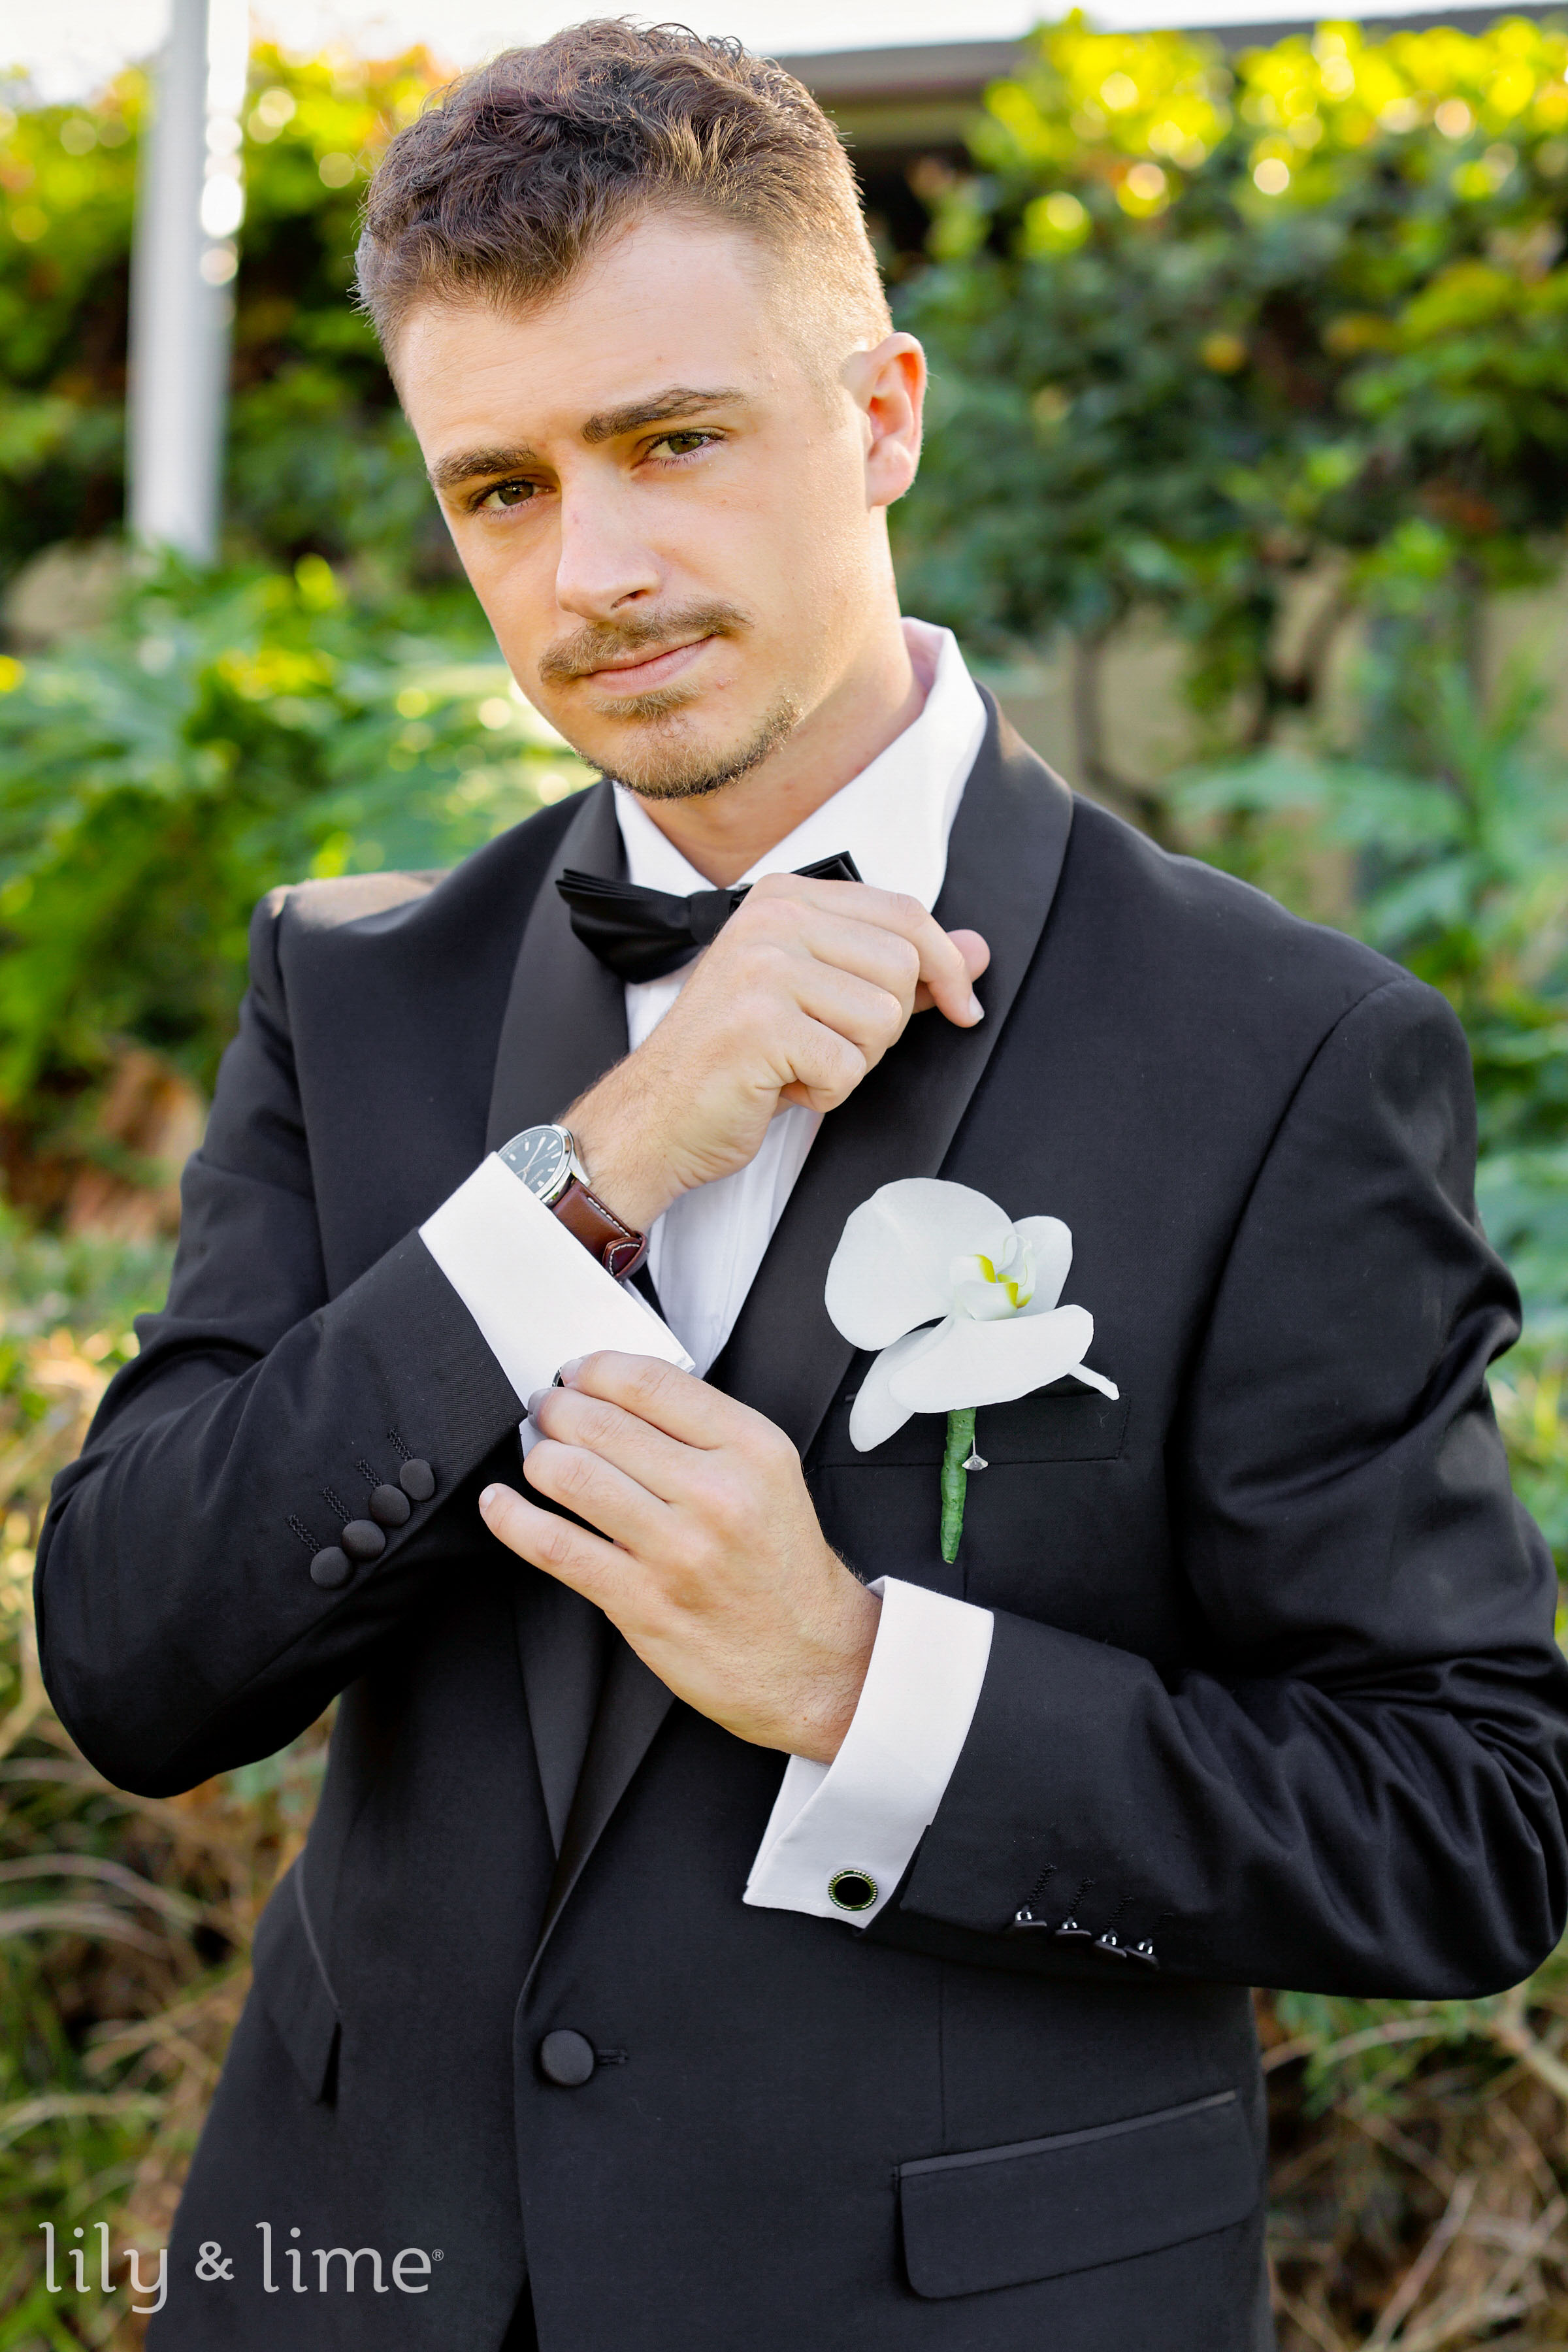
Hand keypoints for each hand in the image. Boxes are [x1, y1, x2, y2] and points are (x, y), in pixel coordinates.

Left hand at [477, 1352, 880, 1761]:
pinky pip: (555, 1546)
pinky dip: (513, 1519)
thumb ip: (702, 1430)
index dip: (594, 1369)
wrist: (811, 1659)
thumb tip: (614, 1392)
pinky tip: (501, 1505)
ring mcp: (677, 1550)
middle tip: (546, 1411)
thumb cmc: (781, 1566)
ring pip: (571, 1475)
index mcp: (751, 1449)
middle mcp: (717, 1494)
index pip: (650, 1381)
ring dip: (537, 1456)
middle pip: (601, 1423)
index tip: (576, 1373)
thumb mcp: (767, 1474)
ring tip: (537, 1456)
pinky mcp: (642, 1601)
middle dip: (556, 1409)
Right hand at [568, 876, 989, 1230]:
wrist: (656, 1115)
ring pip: (882, 1017)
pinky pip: (847, 1065)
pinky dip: (826, 1092)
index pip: (904, 913)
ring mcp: (763, 967)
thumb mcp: (821, 998)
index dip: (946, 966)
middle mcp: (773, 918)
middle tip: (828, 1045)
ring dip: (854, 1061)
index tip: (960, 1005)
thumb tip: (976, 949)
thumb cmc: (736, 1058)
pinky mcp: (760, 1024)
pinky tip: (783, 1086)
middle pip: (903, 966)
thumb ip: (897, 969)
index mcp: (787, 897)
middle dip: (883, 1026)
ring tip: (799, 1061)